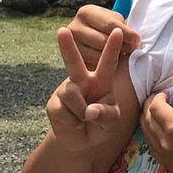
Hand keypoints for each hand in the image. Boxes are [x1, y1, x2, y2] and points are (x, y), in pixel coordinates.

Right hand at [46, 25, 137, 153]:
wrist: (81, 142)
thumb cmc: (101, 126)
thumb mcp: (112, 122)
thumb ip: (106, 115)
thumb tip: (90, 110)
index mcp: (101, 81)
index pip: (108, 63)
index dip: (112, 47)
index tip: (118, 30)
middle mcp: (82, 81)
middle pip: (74, 62)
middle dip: (67, 46)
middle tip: (63, 30)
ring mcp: (66, 91)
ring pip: (72, 94)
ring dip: (80, 111)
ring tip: (83, 120)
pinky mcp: (54, 103)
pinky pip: (63, 110)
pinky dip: (71, 121)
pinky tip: (72, 123)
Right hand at [66, 3, 128, 71]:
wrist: (90, 43)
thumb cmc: (106, 28)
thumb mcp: (113, 21)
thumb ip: (122, 27)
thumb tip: (134, 40)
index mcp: (86, 12)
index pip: (109, 24)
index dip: (126, 32)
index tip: (137, 39)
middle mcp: (74, 28)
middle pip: (103, 40)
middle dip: (122, 46)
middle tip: (131, 49)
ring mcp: (71, 47)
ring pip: (99, 56)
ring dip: (115, 57)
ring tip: (122, 54)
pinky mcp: (70, 63)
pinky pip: (94, 67)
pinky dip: (106, 66)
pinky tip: (111, 62)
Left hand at [140, 75, 172, 172]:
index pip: (154, 108)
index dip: (157, 98)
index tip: (166, 95)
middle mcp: (165, 144)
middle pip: (146, 121)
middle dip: (150, 108)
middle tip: (160, 101)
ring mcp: (166, 158)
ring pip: (147, 136)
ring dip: (150, 122)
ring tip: (161, 115)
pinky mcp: (169, 166)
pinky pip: (153, 149)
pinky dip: (154, 137)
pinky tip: (165, 132)